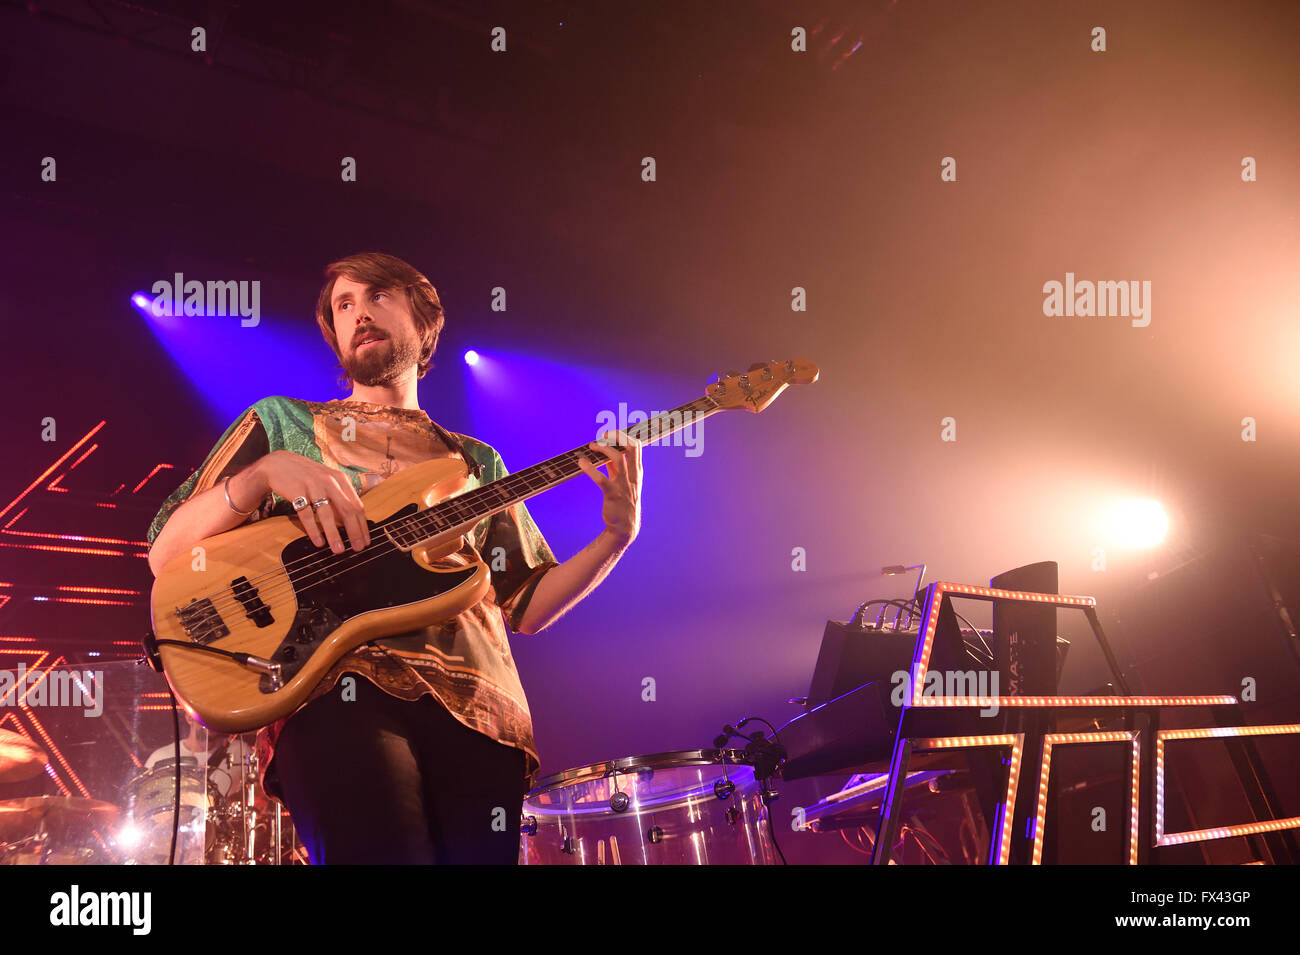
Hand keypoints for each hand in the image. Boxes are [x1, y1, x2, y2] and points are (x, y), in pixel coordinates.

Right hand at [250, 451, 369, 552]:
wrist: (278, 464)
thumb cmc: (307, 476)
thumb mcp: (328, 481)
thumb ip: (341, 498)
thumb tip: (353, 522)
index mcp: (341, 479)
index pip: (357, 505)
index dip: (363, 525)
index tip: (366, 540)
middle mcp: (329, 481)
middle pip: (347, 509)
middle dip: (354, 531)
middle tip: (358, 548)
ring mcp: (313, 485)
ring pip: (327, 513)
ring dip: (334, 534)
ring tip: (339, 550)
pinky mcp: (296, 491)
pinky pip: (306, 514)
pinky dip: (313, 529)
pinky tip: (318, 542)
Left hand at [577, 430, 641, 544]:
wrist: (625, 528)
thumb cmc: (624, 502)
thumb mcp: (624, 482)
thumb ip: (617, 467)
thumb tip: (607, 451)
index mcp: (637, 472)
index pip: (637, 446)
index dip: (624, 435)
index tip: (610, 433)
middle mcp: (633, 476)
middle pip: (631, 447)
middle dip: (617, 436)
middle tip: (603, 435)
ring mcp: (624, 485)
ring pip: (617, 458)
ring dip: (603, 448)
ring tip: (592, 446)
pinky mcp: (613, 495)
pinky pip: (601, 478)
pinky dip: (590, 468)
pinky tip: (582, 463)